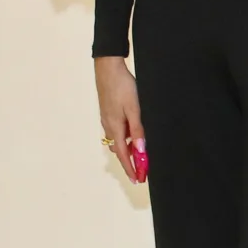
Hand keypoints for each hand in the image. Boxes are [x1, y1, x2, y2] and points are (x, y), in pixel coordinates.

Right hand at [93, 56, 143, 179]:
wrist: (108, 68)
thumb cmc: (122, 86)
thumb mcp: (134, 108)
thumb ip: (137, 130)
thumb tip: (140, 150)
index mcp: (115, 127)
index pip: (123, 154)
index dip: (130, 168)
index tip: (137, 179)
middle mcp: (109, 126)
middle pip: (119, 150)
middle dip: (129, 162)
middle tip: (140, 170)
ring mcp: (107, 119)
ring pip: (117, 140)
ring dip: (126, 150)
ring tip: (138, 155)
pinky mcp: (108, 112)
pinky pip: (116, 131)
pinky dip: (124, 138)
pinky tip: (131, 134)